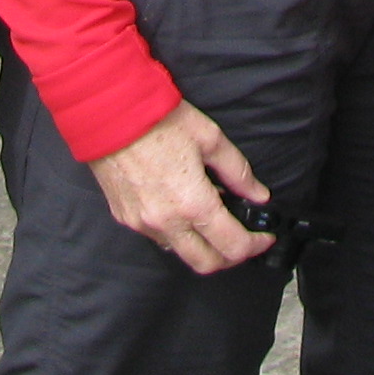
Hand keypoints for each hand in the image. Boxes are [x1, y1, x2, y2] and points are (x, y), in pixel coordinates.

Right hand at [87, 100, 272, 275]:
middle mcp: (167, 222)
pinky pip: (156, 236)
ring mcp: (142, 223)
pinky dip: (175, 232)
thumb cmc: (159, 119)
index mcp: (193, 204)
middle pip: (206, 263)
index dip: (255, 246)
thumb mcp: (210, 138)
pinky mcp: (124, 217)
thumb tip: (258, 194)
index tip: (264, 237)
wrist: (108, 111)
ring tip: (210, 218)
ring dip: (200, 244)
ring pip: (179, 251)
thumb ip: (237, 171)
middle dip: (229, 257)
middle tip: (242, 238)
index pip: (232, 246)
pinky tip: (182, 208)